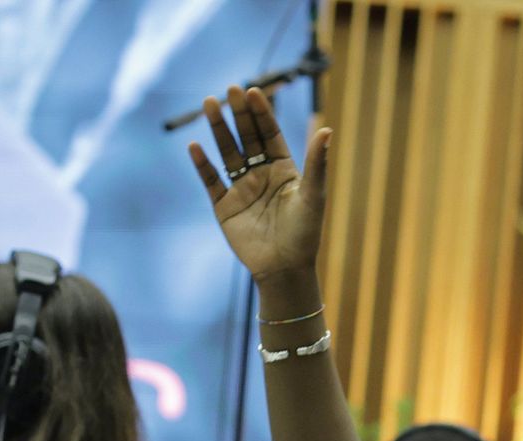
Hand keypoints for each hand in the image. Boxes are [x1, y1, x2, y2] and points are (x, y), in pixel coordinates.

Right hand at [188, 84, 333, 285]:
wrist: (285, 270)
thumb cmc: (305, 234)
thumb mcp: (313, 195)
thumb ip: (317, 162)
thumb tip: (327, 128)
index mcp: (284, 170)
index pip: (270, 134)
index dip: (262, 113)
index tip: (254, 91)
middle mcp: (261, 175)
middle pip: (247, 137)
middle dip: (238, 114)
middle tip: (230, 89)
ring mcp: (241, 189)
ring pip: (227, 152)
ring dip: (218, 129)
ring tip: (209, 103)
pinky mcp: (224, 206)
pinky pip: (211, 180)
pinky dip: (202, 164)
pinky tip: (195, 145)